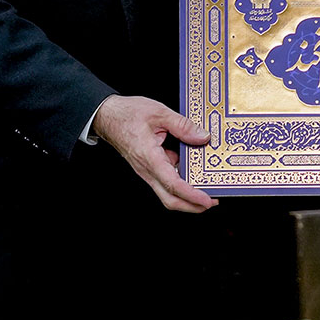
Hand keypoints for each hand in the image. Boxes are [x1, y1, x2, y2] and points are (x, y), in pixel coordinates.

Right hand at [91, 95, 217, 212]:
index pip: (173, 184)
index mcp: (150, 158)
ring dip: (187, 194)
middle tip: (212, 201)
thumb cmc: (128, 114)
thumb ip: (182, 125)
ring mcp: (148, 170)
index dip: (192, 195)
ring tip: (207, 186)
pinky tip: (193, 170)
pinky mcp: (149, 167)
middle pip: (170, 199)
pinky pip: (166, 179)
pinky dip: (181, 180)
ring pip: (168, 192)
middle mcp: (148, 170)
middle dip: (192, 206)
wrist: (107, 116)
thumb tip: (203, 137)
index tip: (208, 201)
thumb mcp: (159, 113)